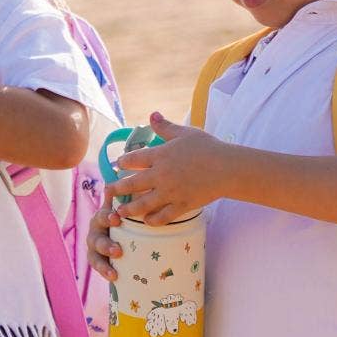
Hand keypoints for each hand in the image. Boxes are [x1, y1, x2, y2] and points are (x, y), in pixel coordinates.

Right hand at [87, 186, 126, 285]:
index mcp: (104, 216)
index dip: (107, 216)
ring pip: (95, 254)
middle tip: (118, 250)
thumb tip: (124, 173)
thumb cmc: (130, 219)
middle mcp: (97, 231)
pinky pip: (99, 266)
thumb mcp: (131, 208)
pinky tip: (114, 277)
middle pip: (96, 237)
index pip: (103, 215)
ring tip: (115, 270)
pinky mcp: (99, 261)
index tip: (116, 219)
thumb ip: (127, 197)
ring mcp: (96, 247)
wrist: (131, 238)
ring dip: (104, 262)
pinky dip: (105, 272)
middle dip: (106, 244)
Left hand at [109, 113, 226, 225]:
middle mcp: (161, 175)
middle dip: (118, 188)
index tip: (118, 164)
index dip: (122, 162)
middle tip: (109, 191)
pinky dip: (152, 220)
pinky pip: (162, 216)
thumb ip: (165, 127)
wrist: (226, 168)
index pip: (133, 159)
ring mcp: (170, 192)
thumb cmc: (207, 148)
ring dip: (129, 208)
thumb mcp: (185, 133)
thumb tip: (152, 115)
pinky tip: (146, 221)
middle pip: (132, 184)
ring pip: (143, 204)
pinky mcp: (181, 205)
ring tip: (120, 211)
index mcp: (160, 155)